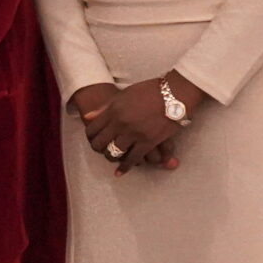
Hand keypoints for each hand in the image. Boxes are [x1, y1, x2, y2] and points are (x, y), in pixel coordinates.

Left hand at [76, 78, 194, 175]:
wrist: (174, 93)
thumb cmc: (149, 91)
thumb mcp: (124, 95)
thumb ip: (105, 107)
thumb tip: (88, 117)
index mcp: (113, 110)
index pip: (92, 128)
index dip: (90, 136)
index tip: (93, 139)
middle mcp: (120, 123)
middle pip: (100, 142)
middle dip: (98, 148)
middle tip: (101, 150)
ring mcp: (133, 133)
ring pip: (114, 152)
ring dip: (110, 158)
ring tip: (112, 158)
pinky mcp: (148, 142)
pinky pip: (133, 159)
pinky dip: (125, 167)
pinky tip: (120, 172)